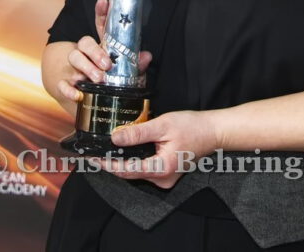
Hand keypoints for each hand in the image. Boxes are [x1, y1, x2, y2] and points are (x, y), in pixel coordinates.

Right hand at [56, 0, 151, 102]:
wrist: (87, 100)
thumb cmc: (110, 84)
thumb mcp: (127, 74)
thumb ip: (136, 65)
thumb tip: (146, 56)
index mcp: (102, 48)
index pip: (101, 27)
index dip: (101, 13)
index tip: (104, 1)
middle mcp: (86, 55)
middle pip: (85, 42)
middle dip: (95, 51)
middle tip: (107, 64)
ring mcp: (75, 68)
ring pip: (74, 57)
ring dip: (86, 67)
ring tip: (99, 78)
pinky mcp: (66, 84)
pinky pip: (62, 83)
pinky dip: (68, 88)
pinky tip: (76, 93)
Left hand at [95, 110, 221, 189]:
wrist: (214, 131)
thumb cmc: (192, 127)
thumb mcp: (162, 125)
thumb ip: (138, 133)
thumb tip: (115, 138)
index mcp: (161, 169)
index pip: (125, 170)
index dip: (105, 164)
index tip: (90, 158)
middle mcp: (162, 178)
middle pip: (129, 173)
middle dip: (110, 162)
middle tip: (92, 152)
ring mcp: (165, 178)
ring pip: (136, 171)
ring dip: (122, 161)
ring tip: (104, 149)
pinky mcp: (166, 172)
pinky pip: (145, 168)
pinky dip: (134, 159)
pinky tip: (125, 149)